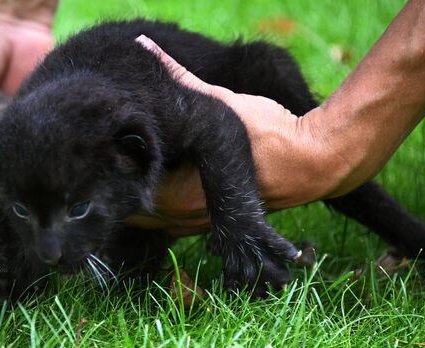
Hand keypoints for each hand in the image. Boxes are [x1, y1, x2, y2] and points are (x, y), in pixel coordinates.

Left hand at [126, 36, 340, 235]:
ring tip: (135, 160)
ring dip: (140, 190)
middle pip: (131, 205)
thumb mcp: (220, 104)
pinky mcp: (208, 225)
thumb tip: (143, 44)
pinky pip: (170, 219)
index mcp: (177, 196)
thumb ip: (179, 77)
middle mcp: (182, 218)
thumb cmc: (269, 136)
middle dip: (122, 177)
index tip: (109, 140)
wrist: (314, 163)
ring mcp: (195, 226)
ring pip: (149, 216)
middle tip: (116, 149)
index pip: (122, 185)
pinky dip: (161, 201)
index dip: (111, 161)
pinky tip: (163, 176)